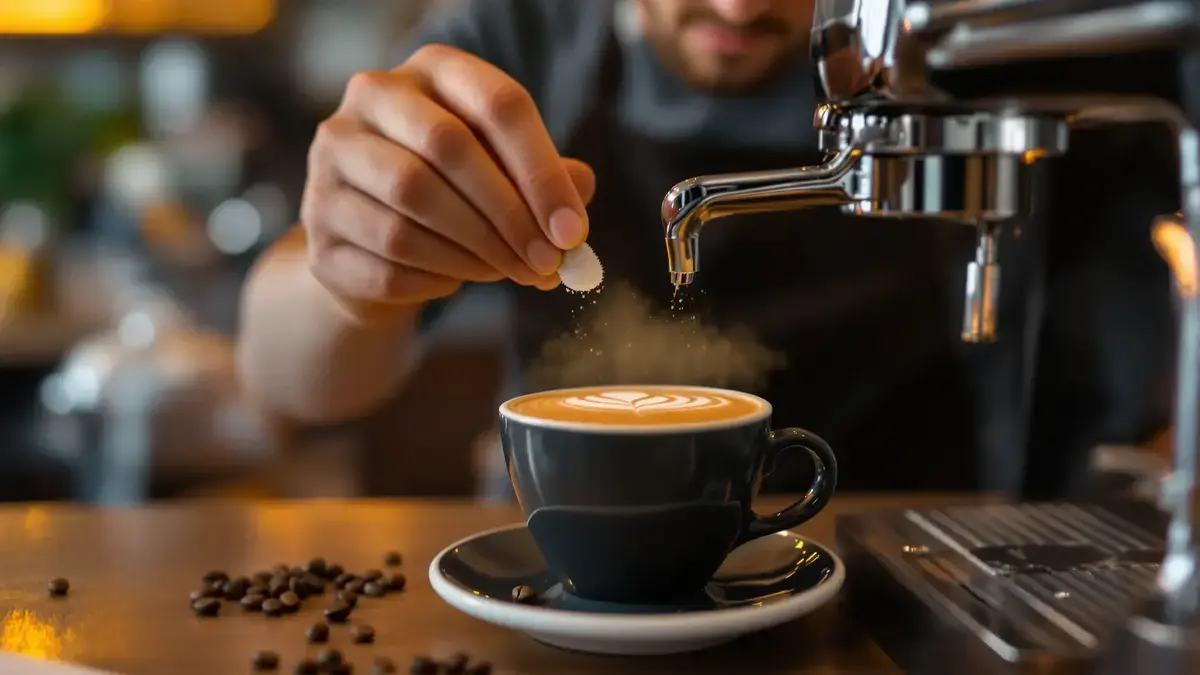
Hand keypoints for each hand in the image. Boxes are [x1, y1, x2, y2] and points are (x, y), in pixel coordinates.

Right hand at [301, 44, 595, 317]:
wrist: (371, 245)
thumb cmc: (455, 195)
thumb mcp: (505, 173)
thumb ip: (547, 176)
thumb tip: (582, 187)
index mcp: (431, 71)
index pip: (496, 103)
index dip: (541, 171)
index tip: (572, 232)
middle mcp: (371, 99)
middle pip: (448, 148)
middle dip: (509, 216)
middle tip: (546, 264)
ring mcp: (331, 161)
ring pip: (412, 206)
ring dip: (476, 252)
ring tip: (510, 274)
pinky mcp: (318, 228)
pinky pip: (387, 260)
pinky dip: (435, 279)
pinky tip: (456, 281)